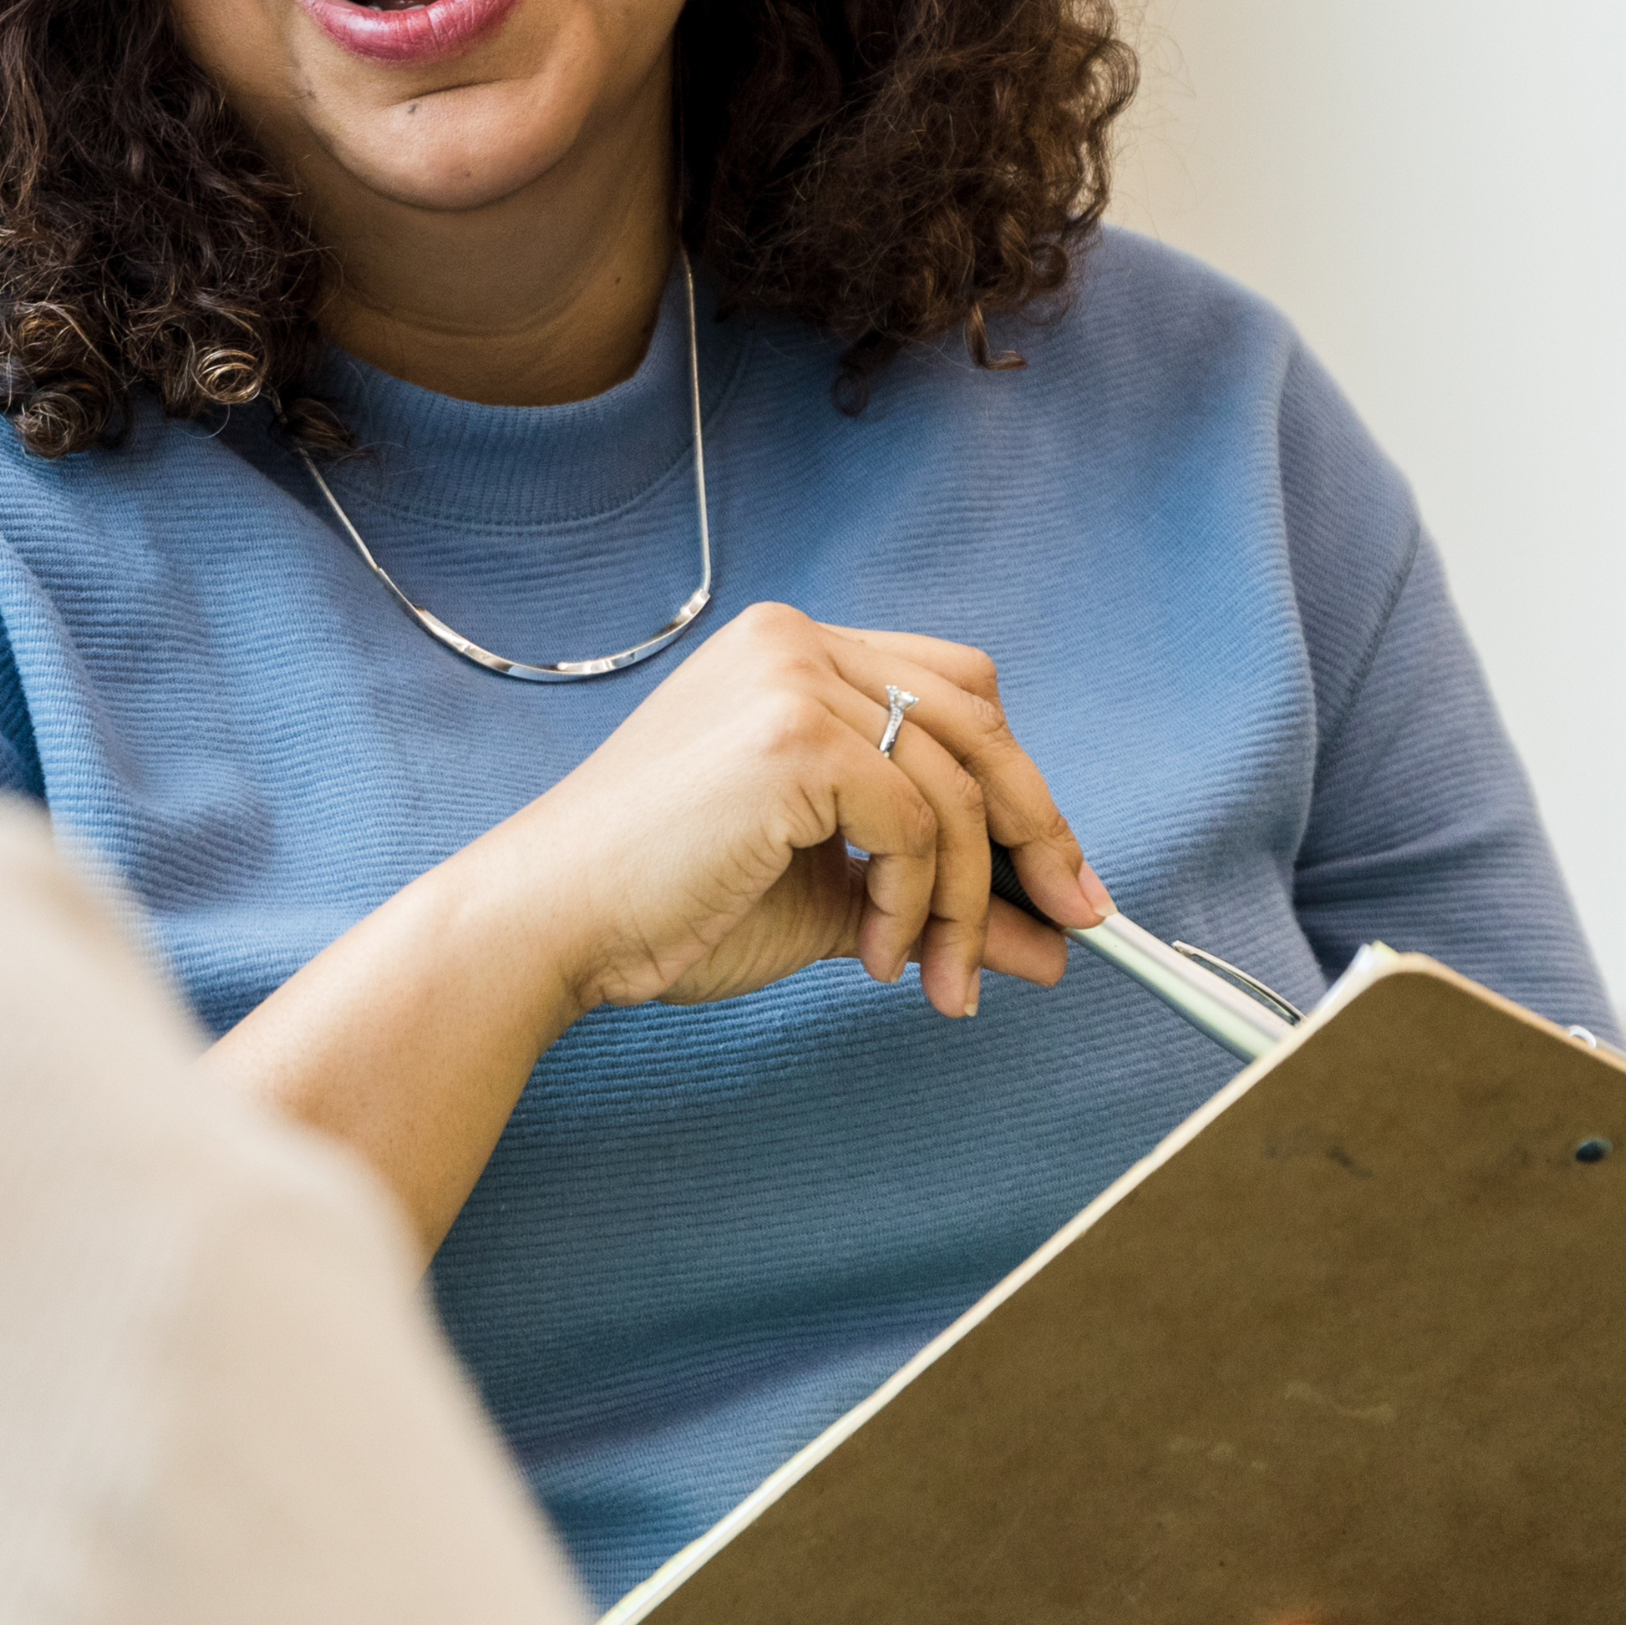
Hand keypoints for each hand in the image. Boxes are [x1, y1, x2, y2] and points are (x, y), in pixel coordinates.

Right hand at [476, 603, 1099, 1019]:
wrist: (552, 927)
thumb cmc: (665, 907)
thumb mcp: (832, 900)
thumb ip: (937, 904)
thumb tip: (1051, 946)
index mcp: (791, 654)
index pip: (950, 690)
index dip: (1014, 780)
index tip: (1049, 875)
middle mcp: (795, 642)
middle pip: (978, 720)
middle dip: (1038, 832)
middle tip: (1073, 926)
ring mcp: (792, 679)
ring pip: (956, 786)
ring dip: (970, 902)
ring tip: (935, 981)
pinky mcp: (791, 737)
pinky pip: (916, 825)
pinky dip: (919, 904)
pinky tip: (879, 957)